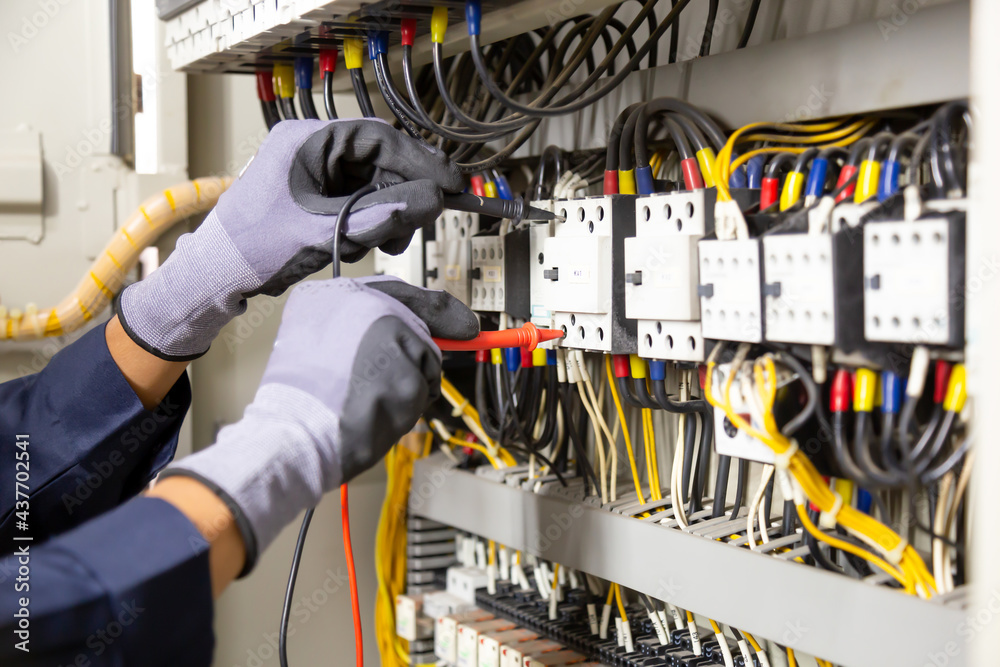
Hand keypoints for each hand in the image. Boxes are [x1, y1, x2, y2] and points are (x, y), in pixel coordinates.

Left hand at [116, 119, 462, 359]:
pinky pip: (359, 197)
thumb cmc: (256, 248)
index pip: (378, 137)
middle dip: (404, 191)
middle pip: (379, 159)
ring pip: (373, 180)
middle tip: (423, 220)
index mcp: (306, 140)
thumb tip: (432, 200)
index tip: (450, 184)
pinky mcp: (316, 192)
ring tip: (391, 242)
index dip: (419, 160)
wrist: (217, 275)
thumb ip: (382, 214)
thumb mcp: (326, 231)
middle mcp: (311, 147)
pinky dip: (374, 218)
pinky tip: (372, 241)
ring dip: (391, 209)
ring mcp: (314, 170)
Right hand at [160, 276, 476, 571]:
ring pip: (424, 361)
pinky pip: (423, 390)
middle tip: (384, 383)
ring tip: (366, 397)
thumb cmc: (299, 398)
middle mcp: (367, 303)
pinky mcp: (408, 370)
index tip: (461, 321)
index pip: (399, 292)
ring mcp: (391, 335)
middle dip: (414, 359)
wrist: (295, 433)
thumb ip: (356, 326)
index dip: (435, 310)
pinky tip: (376, 410)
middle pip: (419, 327)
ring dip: (407, 386)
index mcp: (336, 292)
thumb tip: (405, 329)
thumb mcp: (313, 340)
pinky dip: (407, 406)